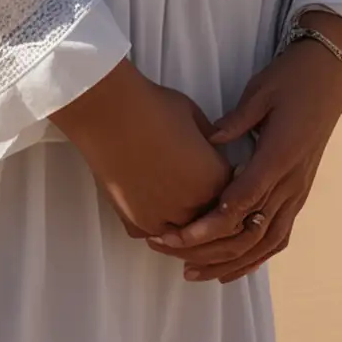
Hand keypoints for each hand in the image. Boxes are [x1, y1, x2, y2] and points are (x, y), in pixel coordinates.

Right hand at [50, 58, 232, 238]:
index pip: (232, 193)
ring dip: (183, 221)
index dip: (225, 182)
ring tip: (174, 200)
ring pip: (183, 233)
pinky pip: (154, 233)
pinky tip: (152, 205)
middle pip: (210, 217)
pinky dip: (156, 224)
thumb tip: (216, 146)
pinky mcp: (135, 222)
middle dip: (206, 205)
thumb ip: (211, 140)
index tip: (216, 172)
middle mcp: (192, 206)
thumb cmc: (154, 108)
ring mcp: (162, 219)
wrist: (109, 114)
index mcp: (213, 181)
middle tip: (194, 189)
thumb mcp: (195, 117)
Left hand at [145, 11, 341, 281]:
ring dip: (228, 262)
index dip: (211, 222)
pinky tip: (229, 270)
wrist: (330, 78)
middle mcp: (292, 182)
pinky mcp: (299, 195)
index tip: (180, 234)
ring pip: (265, 243)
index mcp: (280, 155)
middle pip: (250, 231)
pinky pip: (279, 237)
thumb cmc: (291, 79)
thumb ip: (237, 120)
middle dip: (208, 248)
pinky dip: (254, 259)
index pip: (244, 200)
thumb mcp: (261, 91)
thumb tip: (211, 140)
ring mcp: (298, 192)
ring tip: (191, 273)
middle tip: (168, 249)